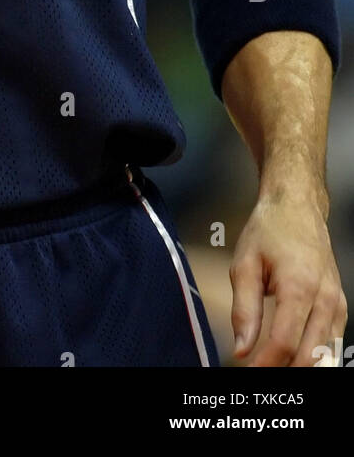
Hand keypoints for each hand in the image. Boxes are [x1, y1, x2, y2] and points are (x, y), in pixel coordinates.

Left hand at [229, 193, 347, 365]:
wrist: (297, 207)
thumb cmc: (270, 230)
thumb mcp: (245, 264)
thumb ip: (244, 309)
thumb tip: (242, 349)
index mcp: (299, 286)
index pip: (285, 342)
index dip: (265, 364)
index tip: (247, 371)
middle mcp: (325, 299)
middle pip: (309, 355)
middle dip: (283, 370)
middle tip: (259, 374)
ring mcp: (337, 304)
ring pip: (325, 354)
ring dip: (301, 367)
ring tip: (274, 368)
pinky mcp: (340, 306)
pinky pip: (333, 343)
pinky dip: (316, 357)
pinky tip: (296, 359)